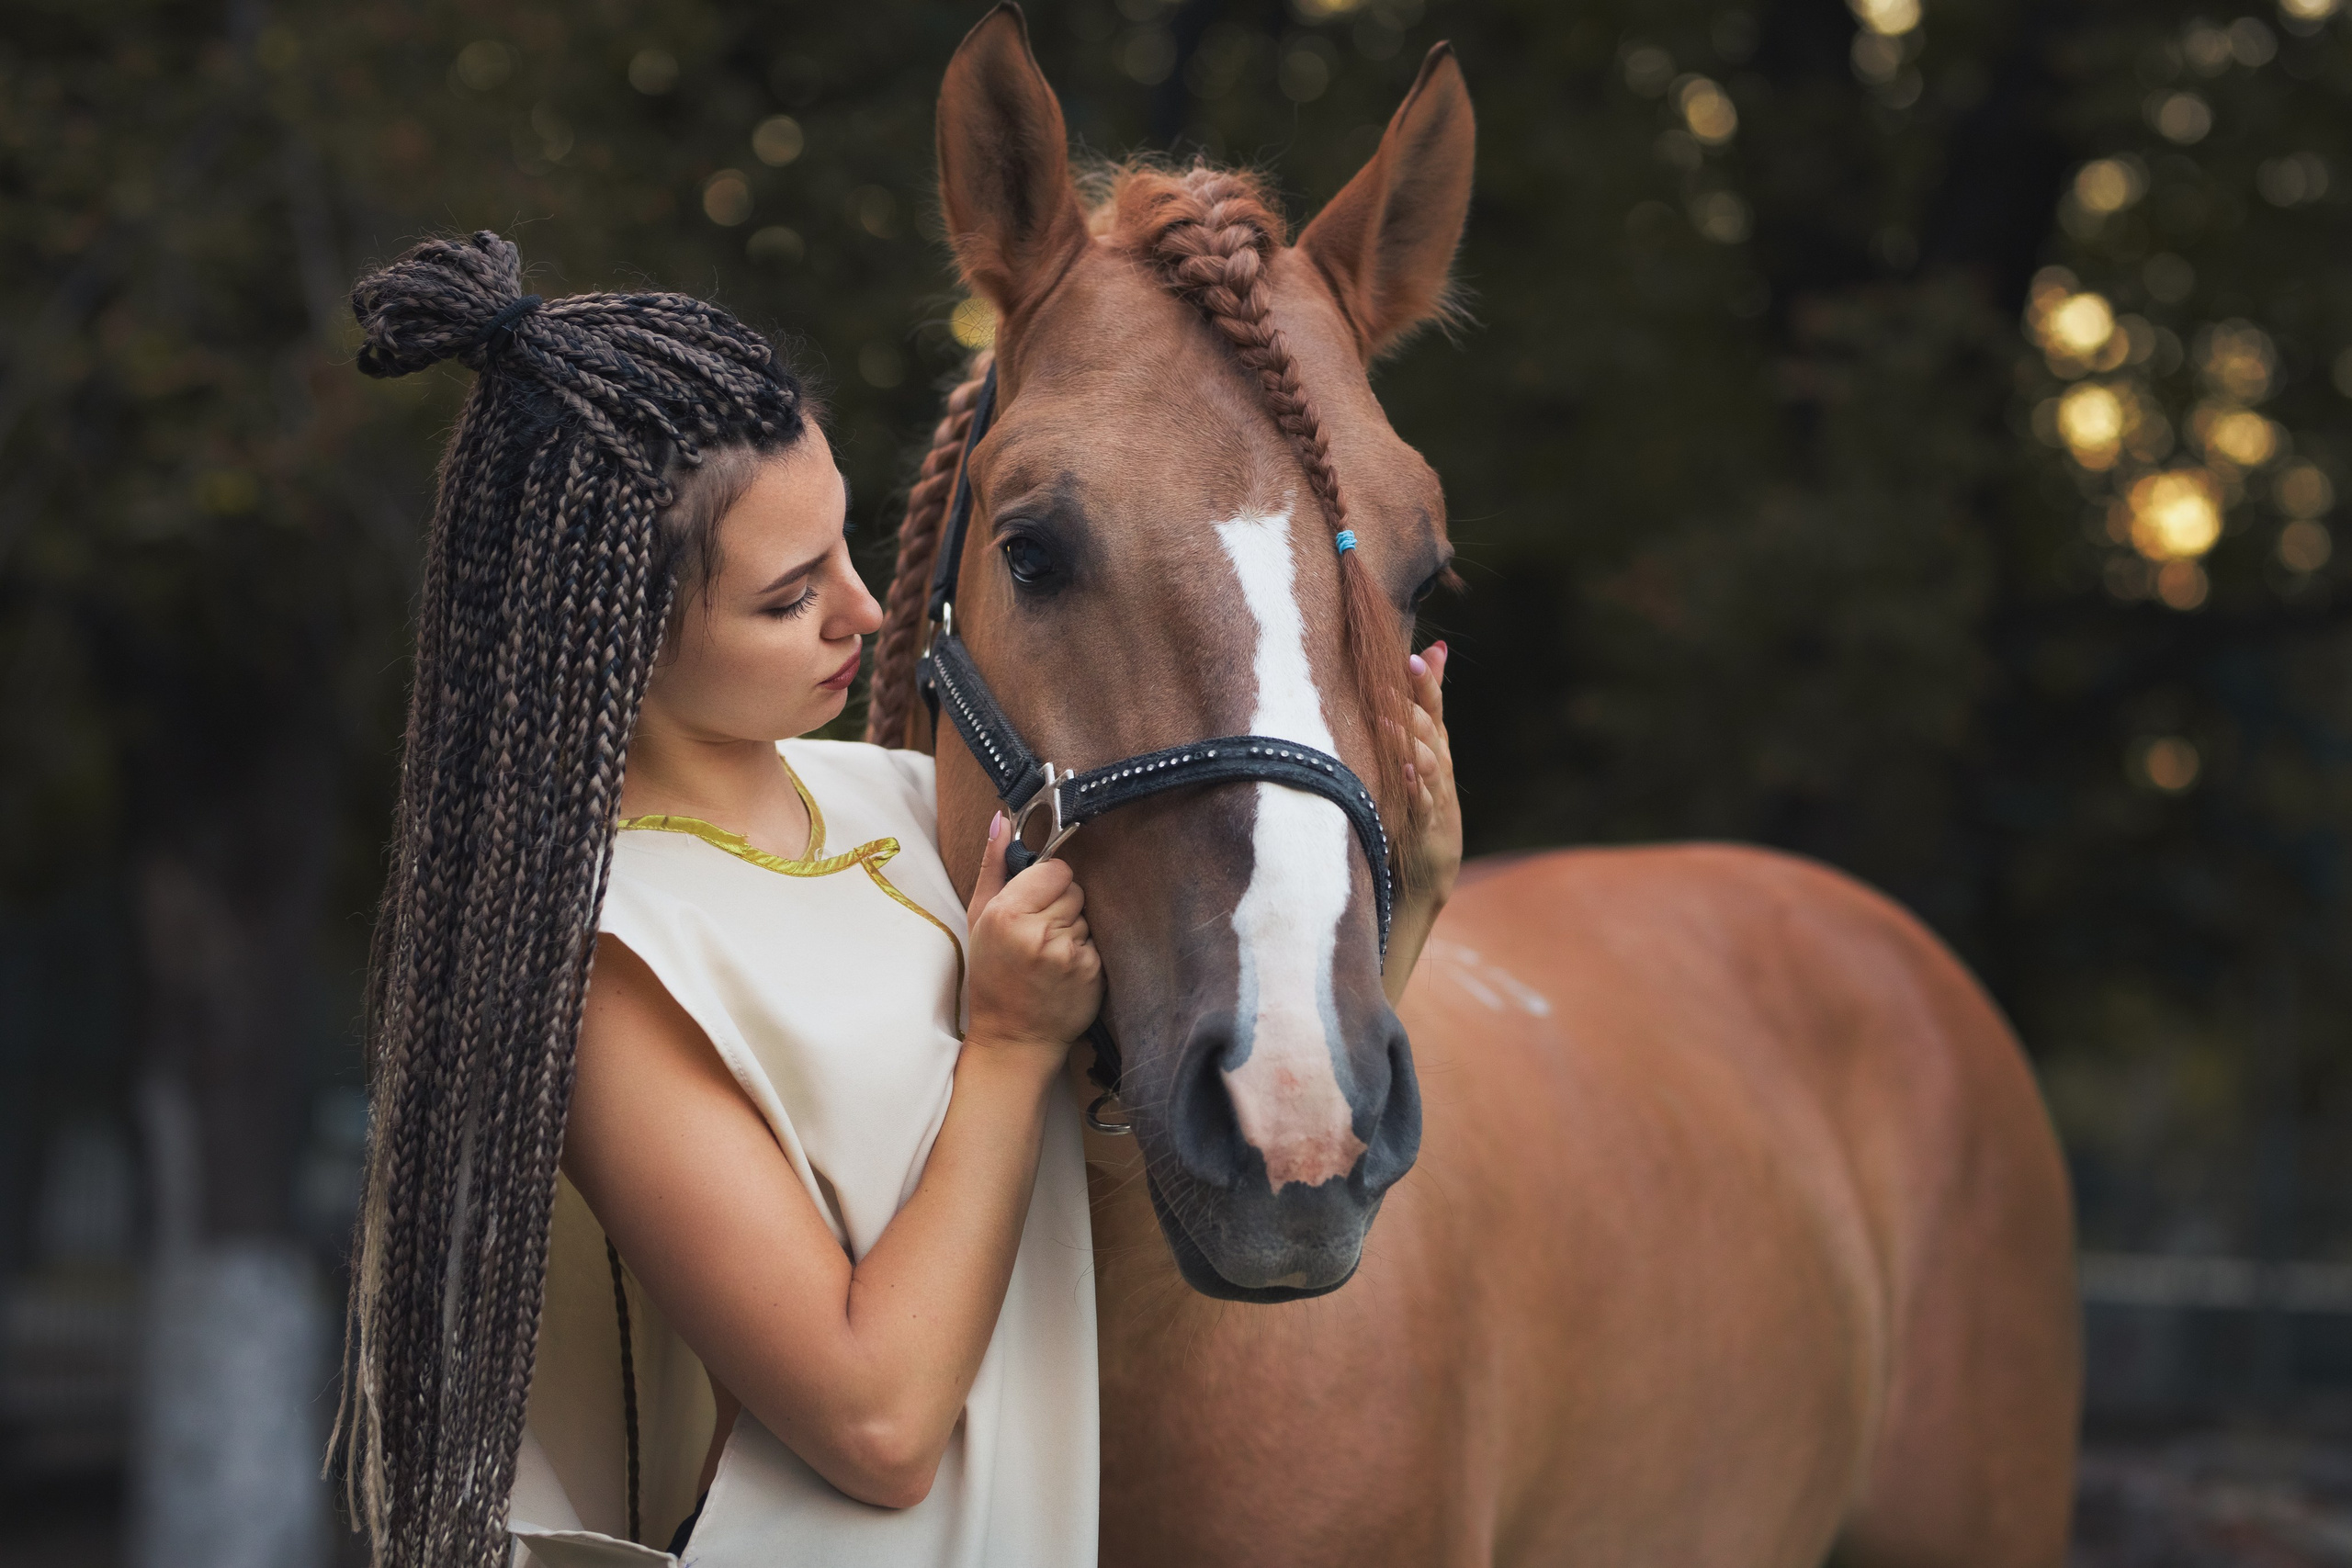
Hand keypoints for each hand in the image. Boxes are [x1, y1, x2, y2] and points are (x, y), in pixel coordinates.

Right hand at [962, 813, 1103, 1064]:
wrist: (1013, 1037)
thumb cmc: (992, 976)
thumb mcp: (979, 919)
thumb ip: (994, 866)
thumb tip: (1001, 819)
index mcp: (1007, 914)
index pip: (1056, 869)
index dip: (1047, 882)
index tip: (1035, 901)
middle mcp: (1039, 932)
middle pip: (1074, 889)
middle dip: (1060, 905)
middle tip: (1039, 932)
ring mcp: (1069, 954)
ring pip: (1087, 915)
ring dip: (1073, 928)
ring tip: (1049, 953)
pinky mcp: (1091, 972)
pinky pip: (1097, 941)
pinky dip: (1084, 952)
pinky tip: (1064, 970)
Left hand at [1400, 642, 1460, 908]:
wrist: (1429, 870)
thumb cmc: (1422, 800)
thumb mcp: (1427, 748)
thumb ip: (1428, 702)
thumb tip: (1435, 648)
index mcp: (1437, 747)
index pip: (1435, 709)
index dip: (1425, 685)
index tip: (1410, 658)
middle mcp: (1440, 768)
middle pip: (1431, 732)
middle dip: (1411, 708)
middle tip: (1384, 684)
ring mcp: (1435, 798)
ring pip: (1427, 765)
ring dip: (1407, 743)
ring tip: (1386, 723)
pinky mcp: (1427, 828)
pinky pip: (1421, 806)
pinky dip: (1413, 790)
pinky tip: (1402, 775)